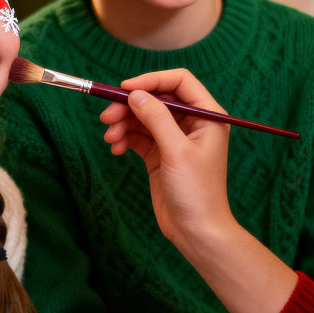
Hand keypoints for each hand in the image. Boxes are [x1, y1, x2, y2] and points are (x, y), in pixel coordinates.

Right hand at [102, 68, 297, 312]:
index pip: (179, 81)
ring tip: (109, 137)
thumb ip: (156, 118)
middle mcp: (192, 123)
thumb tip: (135, 94)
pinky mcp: (160, 155)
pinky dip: (125, 138)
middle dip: (131, 105)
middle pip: (156, 99)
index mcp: (207, 115)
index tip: (125, 88)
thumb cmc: (196, 191)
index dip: (152, 80)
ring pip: (144, 117)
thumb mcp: (176, 150)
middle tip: (107, 116)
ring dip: (124, 123)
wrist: (196, 232)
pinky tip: (115, 149)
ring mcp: (175, 139)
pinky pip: (139, 136)